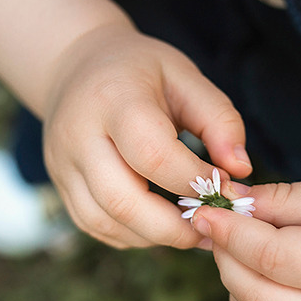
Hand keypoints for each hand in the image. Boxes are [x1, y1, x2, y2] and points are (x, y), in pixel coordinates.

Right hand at [42, 23, 251, 247]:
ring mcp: (62, 164)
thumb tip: (239, 171)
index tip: (224, 187)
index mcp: (113, 99)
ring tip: (189, 228)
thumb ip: (220, 120)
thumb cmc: (141, 71)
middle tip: (211, 227)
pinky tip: (159, 224)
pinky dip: (132, 234)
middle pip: (122, 200)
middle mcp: (78, 135)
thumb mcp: (186, 77)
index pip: (153, 155)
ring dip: (153, 235)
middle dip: (173, 226)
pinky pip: (95, 226)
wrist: (77, 65)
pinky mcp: (60, 186)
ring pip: (105, 221)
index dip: (193, 180)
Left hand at [191, 182, 300, 300]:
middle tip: (218, 226)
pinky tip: (255, 278)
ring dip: (233, 284)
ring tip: (238, 249)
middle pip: (259, 295)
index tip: (205, 210)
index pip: (275, 257)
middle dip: (226, 257)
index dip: (232, 233)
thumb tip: (233, 200)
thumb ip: (291, 199)